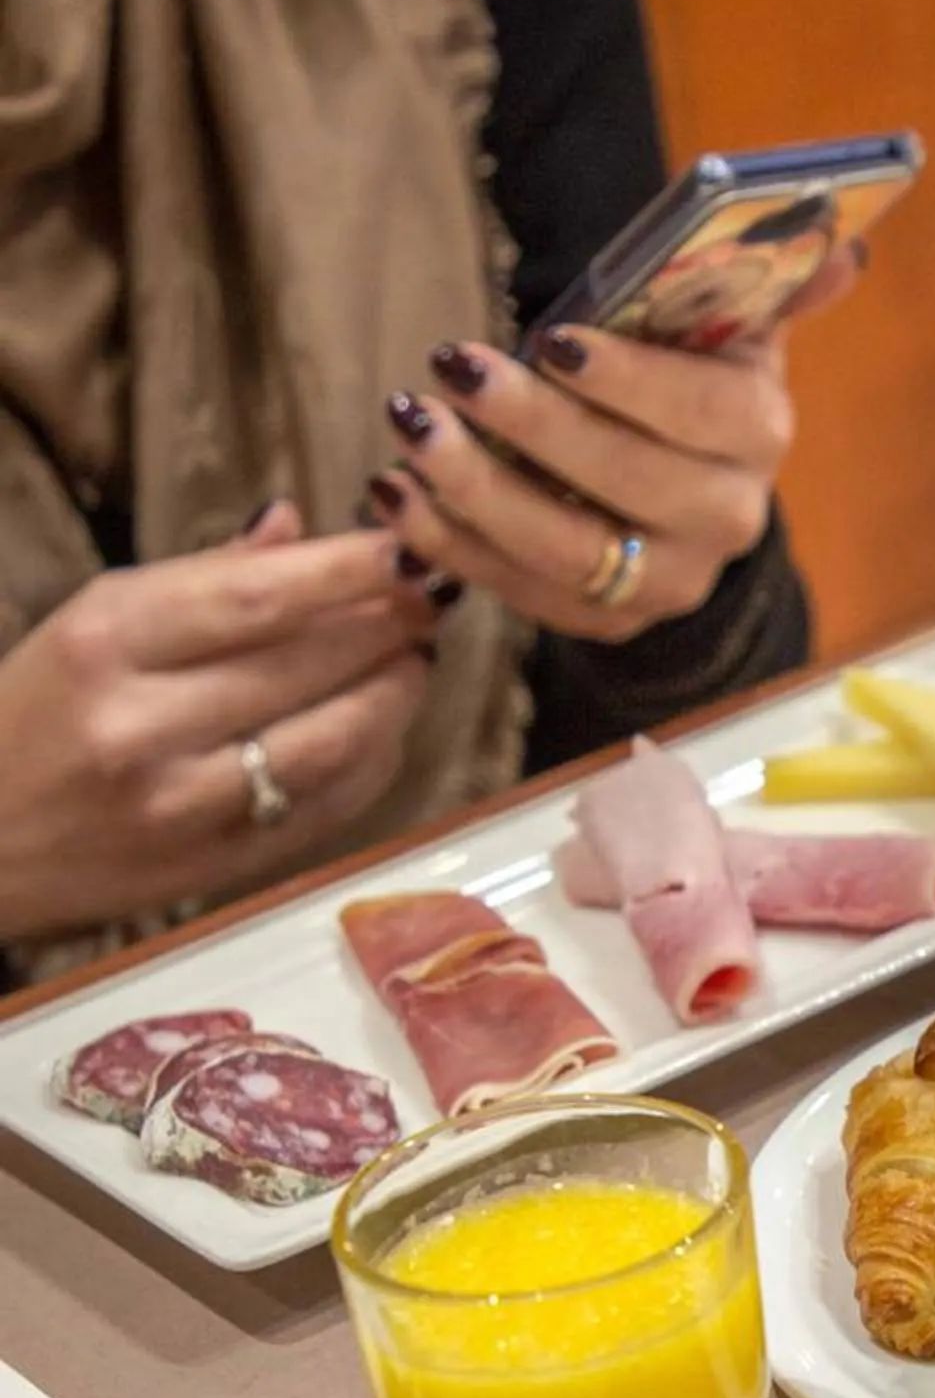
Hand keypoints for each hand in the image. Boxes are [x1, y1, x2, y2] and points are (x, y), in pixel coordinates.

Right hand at [0, 507, 441, 943]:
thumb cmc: (27, 717)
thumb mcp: (88, 626)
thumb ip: (199, 578)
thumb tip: (297, 528)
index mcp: (104, 642)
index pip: (257, 597)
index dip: (349, 570)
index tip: (409, 547)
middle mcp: (141, 726)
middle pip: (307, 665)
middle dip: (389, 625)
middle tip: (431, 597)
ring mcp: (181, 808)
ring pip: (333, 741)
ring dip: (394, 695)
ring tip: (413, 659)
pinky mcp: (212, 870)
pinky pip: (327, 808)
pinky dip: (372, 763)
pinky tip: (383, 729)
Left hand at [369, 249, 859, 644]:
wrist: (685, 492)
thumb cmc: (685, 379)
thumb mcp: (728, 326)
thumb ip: (771, 281)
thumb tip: (841, 245)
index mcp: (758, 433)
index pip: (701, 412)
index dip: (627, 382)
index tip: (549, 340)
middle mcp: (727, 520)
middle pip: (627, 484)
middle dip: (532, 427)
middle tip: (453, 369)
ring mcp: (667, 582)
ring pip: (566, 551)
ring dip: (475, 492)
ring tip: (409, 428)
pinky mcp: (606, 620)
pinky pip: (521, 594)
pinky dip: (450, 546)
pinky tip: (395, 493)